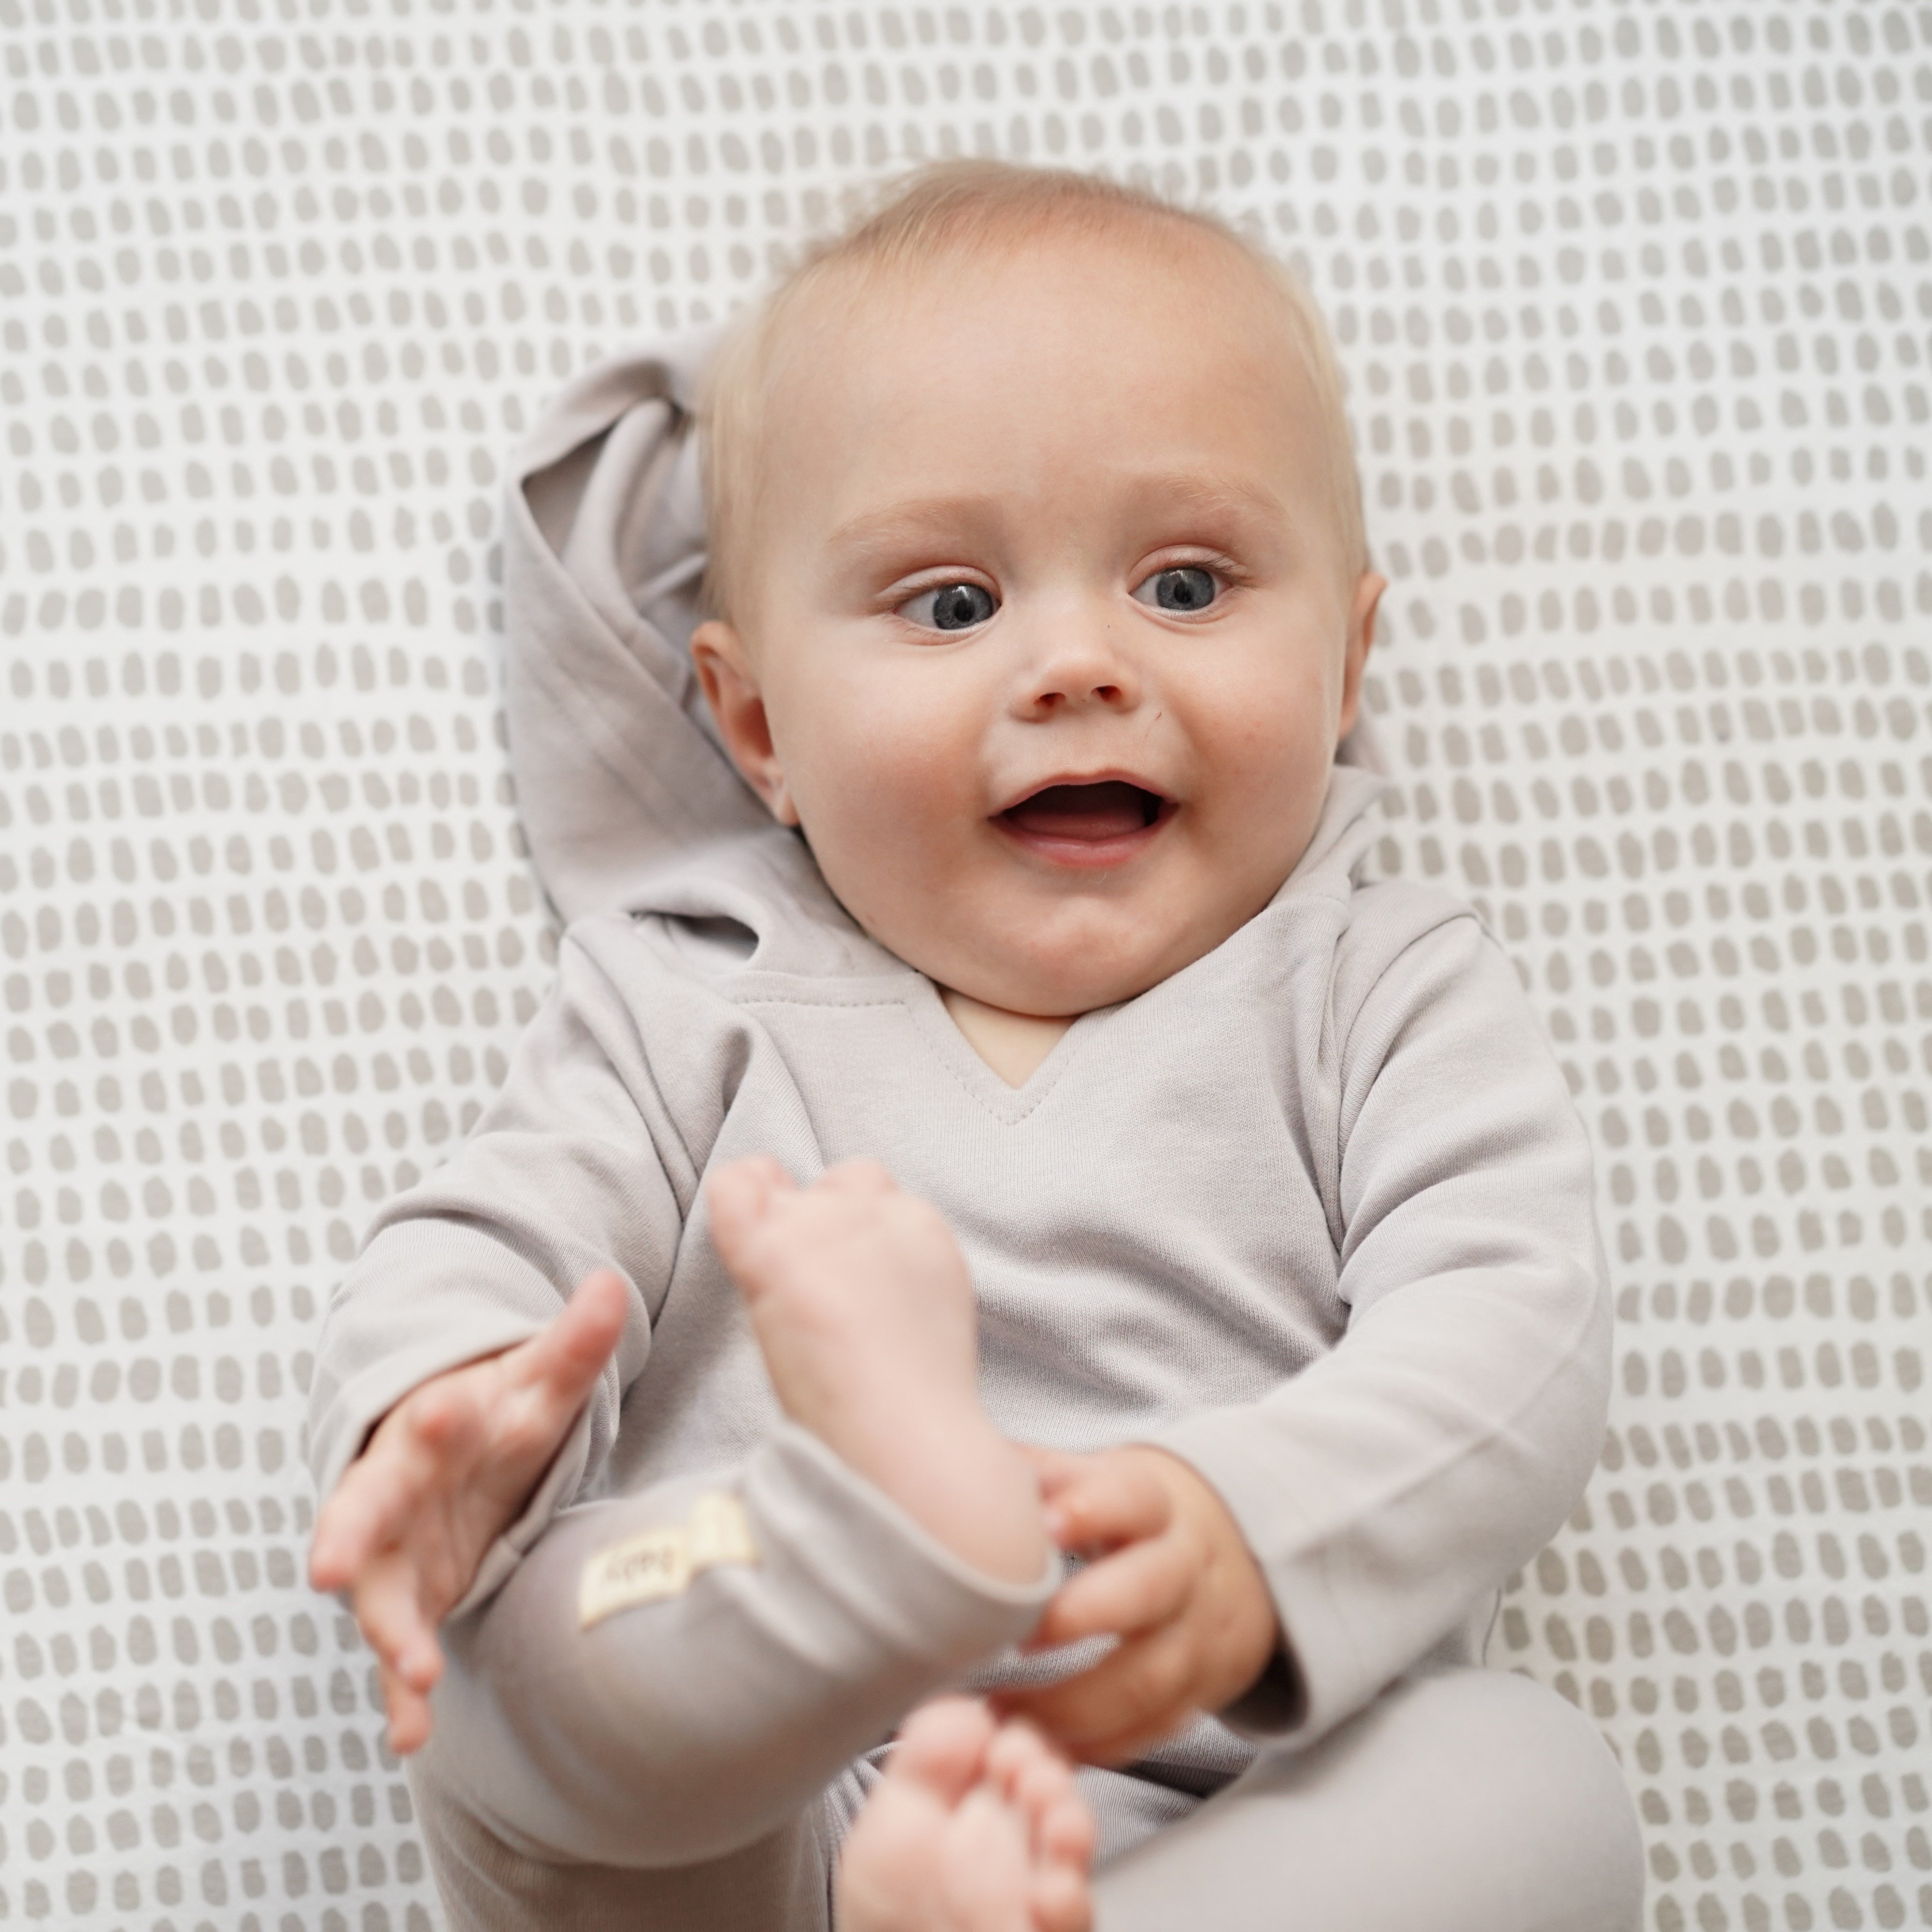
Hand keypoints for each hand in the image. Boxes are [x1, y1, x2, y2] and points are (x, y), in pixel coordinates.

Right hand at [307, 1268, 628, 1753]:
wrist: (454, 1453)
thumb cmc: (498, 1413)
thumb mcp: (539, 1380)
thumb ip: (575, 1341)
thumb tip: (614, 1284)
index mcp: (431, 1428)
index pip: (431, 1418)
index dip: (438, 1416)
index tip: (446, 1405)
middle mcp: (395, 1492)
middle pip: (364, 1511)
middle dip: (346, 1536)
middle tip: (329, 1566)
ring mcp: (392, 1553)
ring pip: (376, 1595)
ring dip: (388, 1633)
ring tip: (413, 1674)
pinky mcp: (406, 1601)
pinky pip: (398, 1651)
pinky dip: (401, 1694)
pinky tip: (412, 1735)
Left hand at [991, 1446, 1278, 1767]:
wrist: (1236, 1553)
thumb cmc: (1135, 1517)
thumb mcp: (1101, 1477)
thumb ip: (1041, 1473)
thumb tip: (963, 1456)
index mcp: (1155, 1504)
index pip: (1133, 1497)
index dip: (1092, 1508)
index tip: (1045, 1527)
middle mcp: (1185, 1567)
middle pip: (1147, 1591)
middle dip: (1077, 1617)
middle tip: (1012, 1638)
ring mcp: (1200, 1634)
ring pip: (1147, 1678)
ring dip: (1072, 1707)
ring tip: (1005, 1716)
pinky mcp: (1203, 1690)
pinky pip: (1154, 1728)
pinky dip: (1098, 1746)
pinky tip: (1043, 1748)